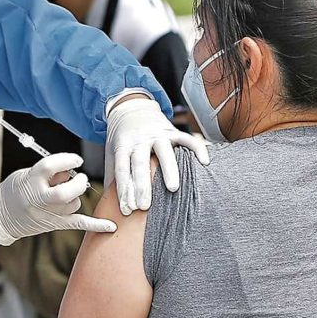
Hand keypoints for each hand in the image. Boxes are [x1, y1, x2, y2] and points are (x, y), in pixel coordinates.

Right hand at [0, 153, 115, 246]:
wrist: (1, 216)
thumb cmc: (15, 190)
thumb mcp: (26, 174)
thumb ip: (49, 173)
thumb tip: (71, 171)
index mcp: (30, 181)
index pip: (49, 167)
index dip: (66, 160)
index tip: (76, 160)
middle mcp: (39, 199)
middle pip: (65, 193)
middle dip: (77, 184)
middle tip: (80, 178)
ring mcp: (48, 214)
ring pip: (73, 205)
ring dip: (74, 197)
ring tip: (62, 195)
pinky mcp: (55, 224)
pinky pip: (79, 224)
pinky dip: (96, 225)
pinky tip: (111, 227)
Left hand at [105, 97, 209, 215]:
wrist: (131, 108)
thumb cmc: (122, 137)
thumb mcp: (112, 152)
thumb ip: (113, 175)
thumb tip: (112, 203)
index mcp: (123, 145)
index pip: (122, 169)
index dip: (124, 190)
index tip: (128, 209)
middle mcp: (139, 139)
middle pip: (140, 163)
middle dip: (142, 185)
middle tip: (144, 206)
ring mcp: (157, 134)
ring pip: (164, 151)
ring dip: (168, 170)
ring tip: (173, 188)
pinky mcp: (172, 130)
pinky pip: (187, 138)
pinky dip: (197, 149)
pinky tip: (204, 162)